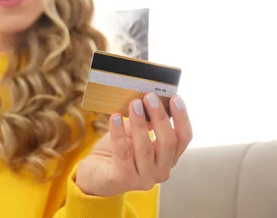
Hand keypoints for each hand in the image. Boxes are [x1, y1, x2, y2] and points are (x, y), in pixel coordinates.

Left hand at [75, 93, 191, 196]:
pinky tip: (115, 117)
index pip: (183, 139)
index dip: (181, 118)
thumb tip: (151, 100)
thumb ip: (145, 122)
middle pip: (167, 143)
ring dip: (139, 123)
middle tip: (149, 97)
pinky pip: (122, 153)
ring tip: (134, 104)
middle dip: (160, 117)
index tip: (175, 98)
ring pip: (145, 148)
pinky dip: (118, 133)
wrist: (93, 174)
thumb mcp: (134, 133)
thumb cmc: (116, 151)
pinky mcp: (123, 179)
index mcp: (168, 159)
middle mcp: (160, 171)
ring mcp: (143, 178)